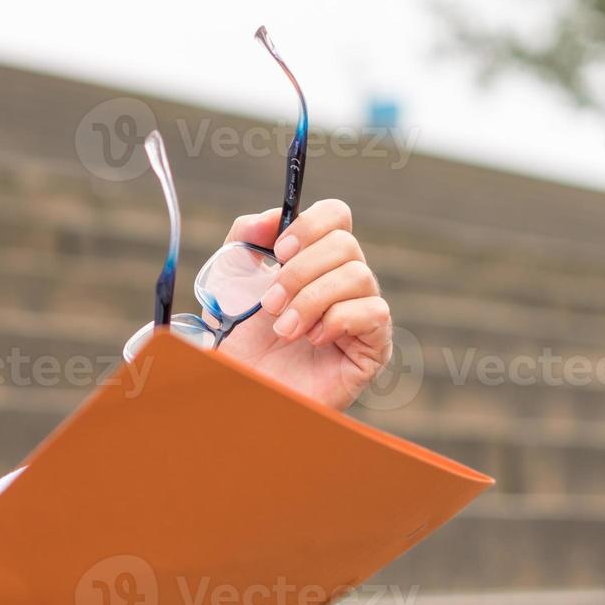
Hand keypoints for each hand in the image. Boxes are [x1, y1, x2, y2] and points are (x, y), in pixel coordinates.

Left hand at [214, 199, 392, 410]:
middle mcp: (343, 280)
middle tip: (270, 304)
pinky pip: (375, 312)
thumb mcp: (230, 280)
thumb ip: (245, 238)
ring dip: (311, 300)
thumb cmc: (239, 338)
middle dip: (299, 272)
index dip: (309, 226)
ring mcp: (361, 312)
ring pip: (359, 275)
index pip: (336, 215)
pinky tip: (313, 339)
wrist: (243, 389)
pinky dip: (337, 320)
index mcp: (313, 259)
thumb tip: (273, 216)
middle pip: (345, 243)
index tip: (279, 252)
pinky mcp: (373, 345)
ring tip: (284, 329)